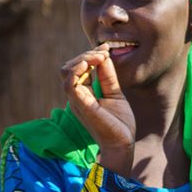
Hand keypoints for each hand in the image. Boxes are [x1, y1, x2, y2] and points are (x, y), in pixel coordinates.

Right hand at [60, 44, 134, 171]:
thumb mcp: (115, 93)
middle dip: (86, 55)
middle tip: (104, 52)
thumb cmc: (119, 122)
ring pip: (68, 72)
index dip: (90, 55)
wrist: (123, 143)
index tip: (106, 48)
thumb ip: (108, 76)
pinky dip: (77, 72)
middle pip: (71, 67)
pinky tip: (89, 64)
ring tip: (99, 56)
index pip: (79, 68)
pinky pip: (70, 85)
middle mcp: (77, 95)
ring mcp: (78, 100)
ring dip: (83, 59)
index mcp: (84, 93)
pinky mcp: (81, 106)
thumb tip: (104, 55)